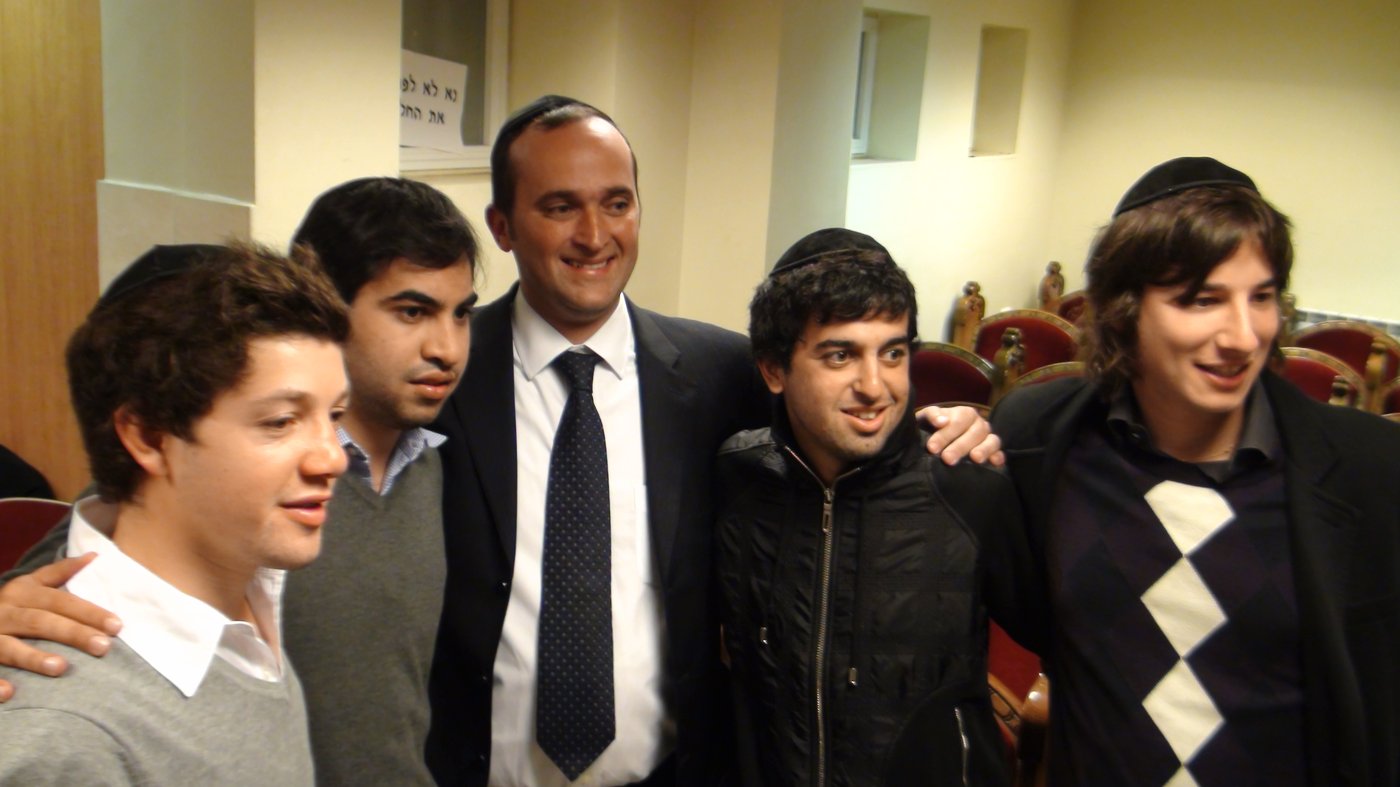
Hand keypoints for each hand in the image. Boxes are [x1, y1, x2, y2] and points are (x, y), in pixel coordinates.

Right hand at [0, 553, 121, 700]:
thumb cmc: (9, 605)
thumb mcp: (29, 584)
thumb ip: (60, 572)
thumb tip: (95, 556)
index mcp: (21, 593)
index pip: (60, 601)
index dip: (88, 612)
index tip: (117, 626)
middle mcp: (3, 613)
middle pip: (41, 622)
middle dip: (72, 634)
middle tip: (103, 647)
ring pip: (9, 647)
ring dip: (33, 657)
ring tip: (60, 667)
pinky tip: (10, 694)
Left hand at [918, 405, 1004, 466]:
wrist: (934, 439)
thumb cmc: (930, 428)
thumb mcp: (926, 418)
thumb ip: (931, 415)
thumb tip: (942, 422)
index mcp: (964, 413)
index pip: (958, 422)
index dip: (945, 434)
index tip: (932, 448)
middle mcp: (978, 424)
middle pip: (975, 432)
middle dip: (960, 446)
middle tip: (947, 459)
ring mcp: (988, 438)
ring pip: (992, 440)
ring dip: (984, 449)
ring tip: (975, 458)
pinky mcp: (993, 452)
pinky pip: (999, 453)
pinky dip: (998, 457)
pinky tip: (994, 463)